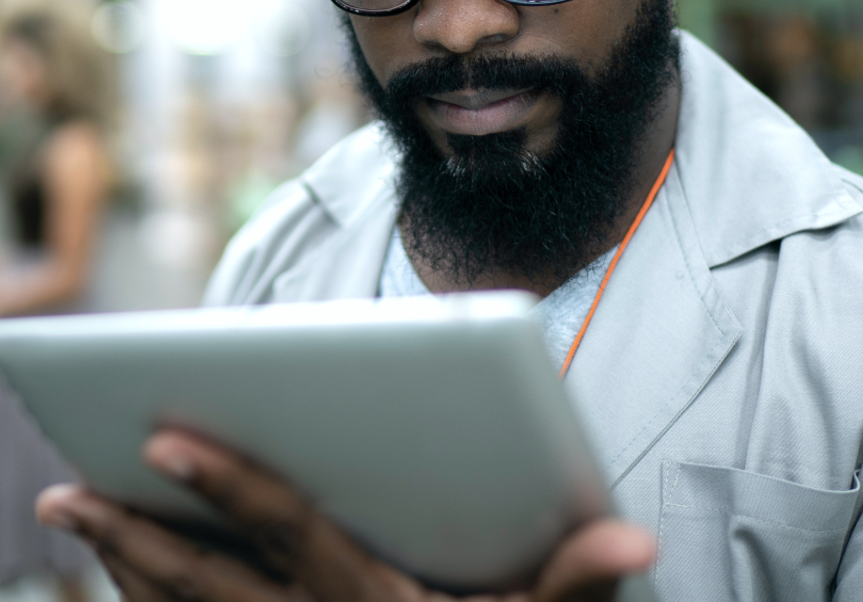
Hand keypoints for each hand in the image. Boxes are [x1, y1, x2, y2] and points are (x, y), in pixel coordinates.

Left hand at [37, 429, 654, 601]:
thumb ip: (574, 583)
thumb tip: (635, 538)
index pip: (292, 529)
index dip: (235, 484)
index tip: (172, 438)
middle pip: (204, 581)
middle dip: (132, 534)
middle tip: (66, 487)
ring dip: (123, 566)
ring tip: (74, 512)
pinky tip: (126, 576)